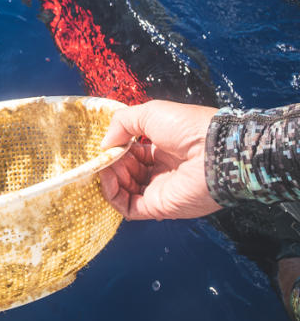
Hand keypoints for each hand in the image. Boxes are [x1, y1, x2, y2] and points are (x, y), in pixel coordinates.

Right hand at [98, 100, 221, 220]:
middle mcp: (160, 171)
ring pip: (124, 189)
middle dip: (111, 162)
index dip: (116, 148)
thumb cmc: (187, 128)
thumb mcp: (149, 113)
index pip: (132, 153)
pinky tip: (106, 178)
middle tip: (105, 155)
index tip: (105, 144)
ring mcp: (159, 190)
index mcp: (162, 149)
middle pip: (126, 171)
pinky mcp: (158, 207)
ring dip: (109, 177)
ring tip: (104, 165)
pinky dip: (112, 194)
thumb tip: (104, 144)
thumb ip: (121, 123)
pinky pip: (128, 206)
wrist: (215, 151)